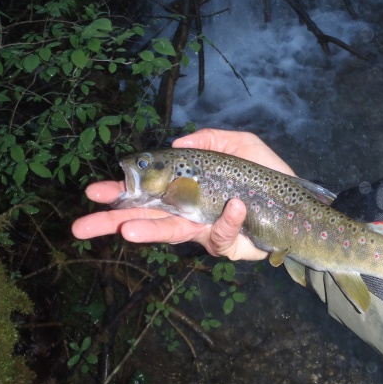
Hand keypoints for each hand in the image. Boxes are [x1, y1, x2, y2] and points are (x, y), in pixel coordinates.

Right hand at [71, 128, 295, 259]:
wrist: (300, 205)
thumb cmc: (266, 173)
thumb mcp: (240, 143)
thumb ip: (210, 139)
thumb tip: (178, 145)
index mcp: (188, 187)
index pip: (149, 190)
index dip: (123, 191)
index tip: (96, 191)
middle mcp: (191, 210)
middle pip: (148, 216)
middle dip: (114, 220)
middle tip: (82, 225)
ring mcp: (207, 229)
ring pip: (173, 234)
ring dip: (150, 230)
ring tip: (127, 230)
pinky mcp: (229, 244)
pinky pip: (222, 236)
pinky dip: (228, 220)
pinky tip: (235, 206)